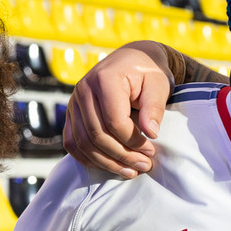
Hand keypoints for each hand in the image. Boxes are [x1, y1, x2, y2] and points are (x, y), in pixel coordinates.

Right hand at [63, 43, 170, 176]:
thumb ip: (154, 108)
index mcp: (105, 79)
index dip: (133, 141)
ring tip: (131, 171)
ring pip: (83, 143)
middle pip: (97, 135)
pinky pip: (72, 142)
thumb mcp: (159, 84)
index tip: (151, 149)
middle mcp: (84, 90)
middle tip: (144, 165)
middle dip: (122, 156)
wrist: (132, 59)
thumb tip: (151, 134)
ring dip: (107, 162)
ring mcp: (74, 102)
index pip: (114, 121)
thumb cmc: (148, 72)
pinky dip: (88, 158)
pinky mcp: (72, 113)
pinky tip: (109, 165)